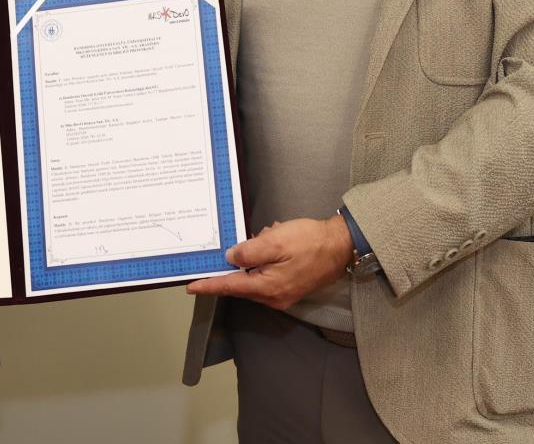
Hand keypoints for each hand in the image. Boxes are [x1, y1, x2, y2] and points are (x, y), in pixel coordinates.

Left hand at [185, 215, 353, 310]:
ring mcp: (283, 294)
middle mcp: (273, 297)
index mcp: (267, 287)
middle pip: (242, 283)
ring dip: (256, 257)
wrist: (341, 246)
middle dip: (240, 262)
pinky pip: (267, 275)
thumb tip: (229, 259)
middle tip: (256, 238)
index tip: (191, 287)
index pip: (230, 287)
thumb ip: (249, 252)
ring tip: (272, 236)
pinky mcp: (290, 287)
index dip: (209, 286)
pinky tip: (277, 242)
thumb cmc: (310, 241)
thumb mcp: (275, 241)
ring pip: (255, 277)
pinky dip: (266, 259)